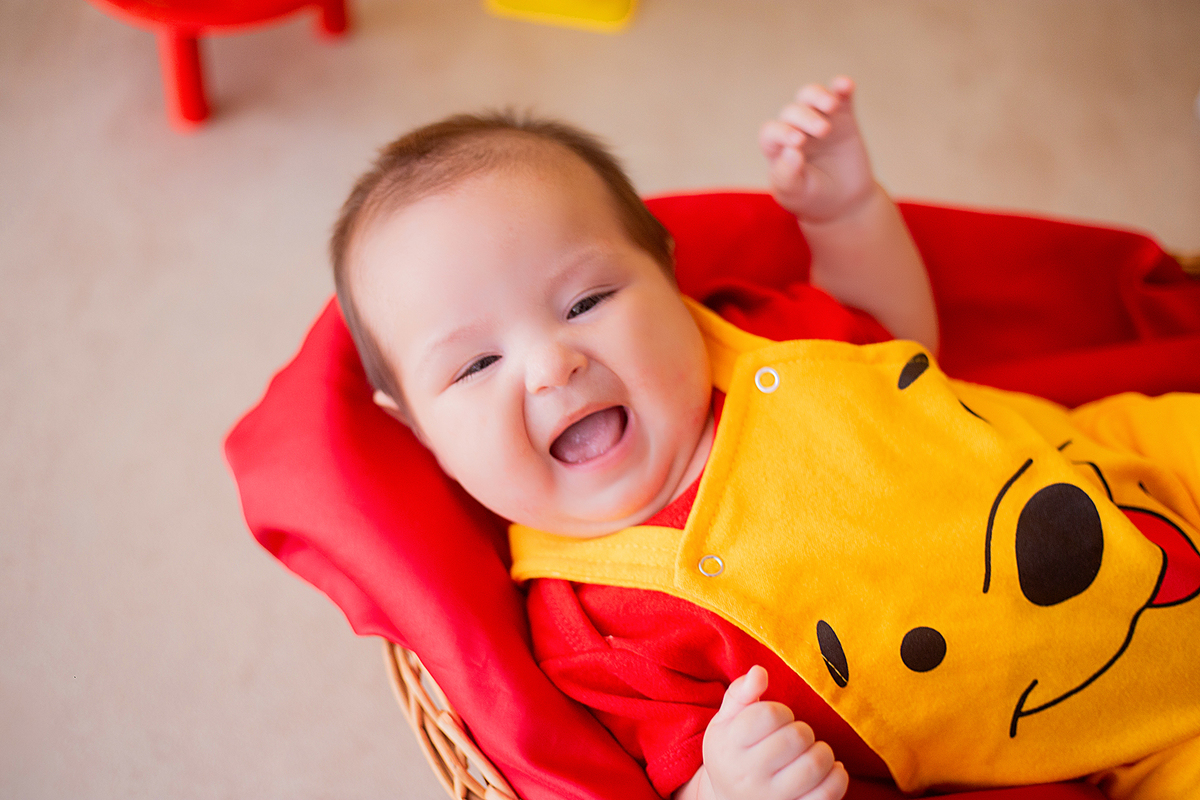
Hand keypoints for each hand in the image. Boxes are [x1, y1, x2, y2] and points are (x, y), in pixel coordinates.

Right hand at [701, 666, 847, 799]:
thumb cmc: (732, 752)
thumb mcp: (725, 722)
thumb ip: (741, 693)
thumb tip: (760, 671)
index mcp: (728, 746)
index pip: (769, 715)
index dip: (780, 711)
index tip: (776, 720)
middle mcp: (748, 775)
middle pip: (796, 737)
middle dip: (802, 730)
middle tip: (795, 736)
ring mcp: (772, 799)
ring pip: (815, 764)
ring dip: (822, 751)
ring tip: (812, 751)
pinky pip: (828, 794)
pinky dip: (838, 776)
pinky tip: (830, 769)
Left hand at [759, 77, 874, 223]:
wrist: (844, 202)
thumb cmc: (812, 198)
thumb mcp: (796, 194)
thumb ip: (788, 176)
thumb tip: (792, 151)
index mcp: (776, 148)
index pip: (772, 132)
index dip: (782, 133)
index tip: (798, 143)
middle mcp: (794, 129)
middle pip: (792, 111)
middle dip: (805, 118)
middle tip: (822, 131)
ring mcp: (818, 119)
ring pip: (811, 96)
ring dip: (819, 96)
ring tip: (831, 106)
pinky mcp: (843, 116)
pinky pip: (840, 96)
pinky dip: (842, 87)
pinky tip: (846, 85)